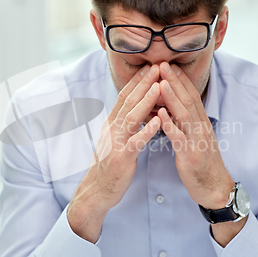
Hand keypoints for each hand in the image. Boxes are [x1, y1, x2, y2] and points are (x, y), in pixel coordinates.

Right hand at [67, 64, 161, 242]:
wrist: (98, 190)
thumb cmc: (111, 164)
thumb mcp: (115, 139)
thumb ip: (123, 123)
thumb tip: (134, 107)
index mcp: (112, 123)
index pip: (125, 96)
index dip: (137, 80)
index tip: (150, 66)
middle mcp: (112, 129)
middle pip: (128, 101)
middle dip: (143, 83)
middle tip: (157, 66)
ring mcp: (116, 142)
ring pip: (131, 117)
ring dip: (145, 100)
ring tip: (158, 86)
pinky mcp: (122, 158)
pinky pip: (136, 141)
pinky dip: (147, 129)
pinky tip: (159, 120)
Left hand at [158, 62, 234, 209]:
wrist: (215, 188)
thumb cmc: (202, 163)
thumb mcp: (195, 138)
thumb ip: (185, 123)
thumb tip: (171, 108)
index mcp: (201, 123)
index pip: (190, 96)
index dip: (180, 79)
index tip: (168, 64)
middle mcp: (201, 127)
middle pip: (187, 100)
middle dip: (174, 81)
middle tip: (162, 63)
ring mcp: (197, 140)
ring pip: (184, 115)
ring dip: (172, 98)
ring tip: (160, 82)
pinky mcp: (191, 155)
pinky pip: (180, 138)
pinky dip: (170, 125)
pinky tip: (160, 115)